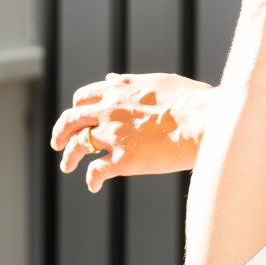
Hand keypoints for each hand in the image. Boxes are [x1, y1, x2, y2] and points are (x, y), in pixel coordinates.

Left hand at [51, 72, 214, 192]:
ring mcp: (113, 135)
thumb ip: (133, 82)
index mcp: (120, 89)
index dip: (78, 107)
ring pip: (77, 146)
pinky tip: (93, 186)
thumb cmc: (196, 101)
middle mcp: (110, 110)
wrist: (207, 121)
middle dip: (61, 131)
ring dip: (69, 157)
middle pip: (71, 120)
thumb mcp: (160, 82)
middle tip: (58, 142)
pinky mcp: (123, 160)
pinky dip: (91, 180)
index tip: (80, 116)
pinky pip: (96, 171)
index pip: (85, 96)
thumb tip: (113, 78)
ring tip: (66, 166)